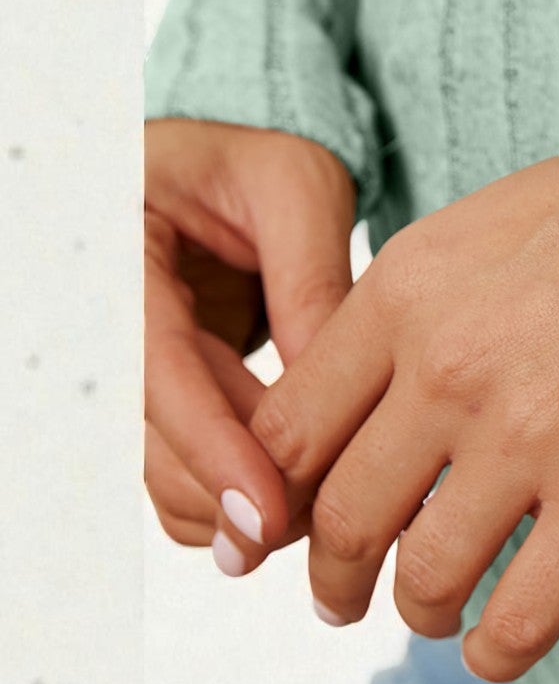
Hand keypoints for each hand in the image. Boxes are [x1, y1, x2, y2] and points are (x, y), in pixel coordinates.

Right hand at [144, 120, 357, 571]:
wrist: (218, 166)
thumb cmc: (252, 161)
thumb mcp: (296, 188)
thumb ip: (313, 280)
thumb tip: (335, 394)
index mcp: (117, 250)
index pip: (154, 371)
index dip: (212, 449)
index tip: (269, 514)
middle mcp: (99, 318)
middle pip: (152, 440)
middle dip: (236, 491)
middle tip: (327, 522)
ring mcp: (117, 368)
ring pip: (161, 473)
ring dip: (238, 505)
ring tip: (325, 509)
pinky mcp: (146, 402)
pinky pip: (177, 474)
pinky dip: (232, 497)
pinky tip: (296, 498)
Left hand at [246, 156, 558, 681]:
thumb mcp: (481, 232)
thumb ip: (408, 311)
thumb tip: (353, 399)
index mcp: (405, 297)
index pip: (290, 430)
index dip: (276, 498)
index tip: (288, 528)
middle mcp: (450, 371)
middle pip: (346, 516)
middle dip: (333, 578)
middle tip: (339, 599)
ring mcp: (529, 437)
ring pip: (426, 576)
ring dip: (419, 612)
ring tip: (432, 616)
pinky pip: (523, 615)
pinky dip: (497, 652)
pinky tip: (495, 652)